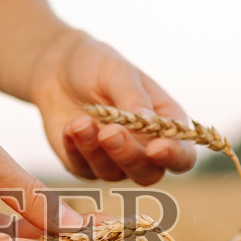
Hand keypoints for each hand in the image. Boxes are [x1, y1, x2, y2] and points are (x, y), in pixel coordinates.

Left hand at [26, 29, 196, 184]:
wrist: (58, 69)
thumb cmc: (97, 66)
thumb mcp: (118, 72)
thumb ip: (133, 98)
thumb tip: (147, 120)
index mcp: (166, 125)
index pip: (182, 155)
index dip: (174, 157)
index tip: (155, 148)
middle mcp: (144, 149)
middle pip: (148, 174)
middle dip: (128, 156)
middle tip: (109, 132)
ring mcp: (114, 161)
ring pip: (113, 174)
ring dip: (96, 150)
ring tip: (81, 121)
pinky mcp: (84, 165)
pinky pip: (83, 169)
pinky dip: (76, 149)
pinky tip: (70, 127)